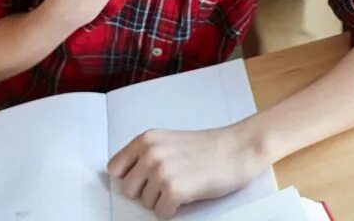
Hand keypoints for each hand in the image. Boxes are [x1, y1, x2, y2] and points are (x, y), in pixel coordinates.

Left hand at [108, 124, 266, 218]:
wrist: (238, 148)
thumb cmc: (208, 147)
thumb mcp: (169, 142)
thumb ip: (146, 154)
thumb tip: (125, 179)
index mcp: (146, 139)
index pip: (114, 168)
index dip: (129, 178)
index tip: (142, 180)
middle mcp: (150, 154)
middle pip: (128, 190)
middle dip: (146, 192)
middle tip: (168, 183)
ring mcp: (161, 172)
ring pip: (145, 204)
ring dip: (162, 200)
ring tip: (183, 185)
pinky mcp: (174, 190)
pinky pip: (161, 214)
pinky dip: (173, 209)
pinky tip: (188, 194)